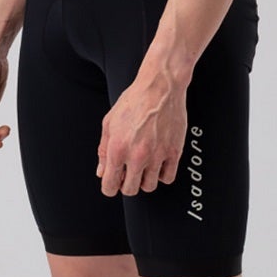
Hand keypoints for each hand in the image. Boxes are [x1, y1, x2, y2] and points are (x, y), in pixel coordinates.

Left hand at [97, 75, 186, 196]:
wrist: (160, 87)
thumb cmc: (135, 100)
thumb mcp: (109, 123)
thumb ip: (103, 150)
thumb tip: (102, 171)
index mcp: (117, 149)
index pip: (110, 186)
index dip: (110, 187)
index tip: (113, 183)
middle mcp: (137, 155)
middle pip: (130, 190)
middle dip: (126, 184)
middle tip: (128, 173)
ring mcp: (157, 155)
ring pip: (149, 186)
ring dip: (144, 179)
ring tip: (143, 166)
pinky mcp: (174, 152)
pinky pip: (168, 177)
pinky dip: (162, 174)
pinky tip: (158, 163)